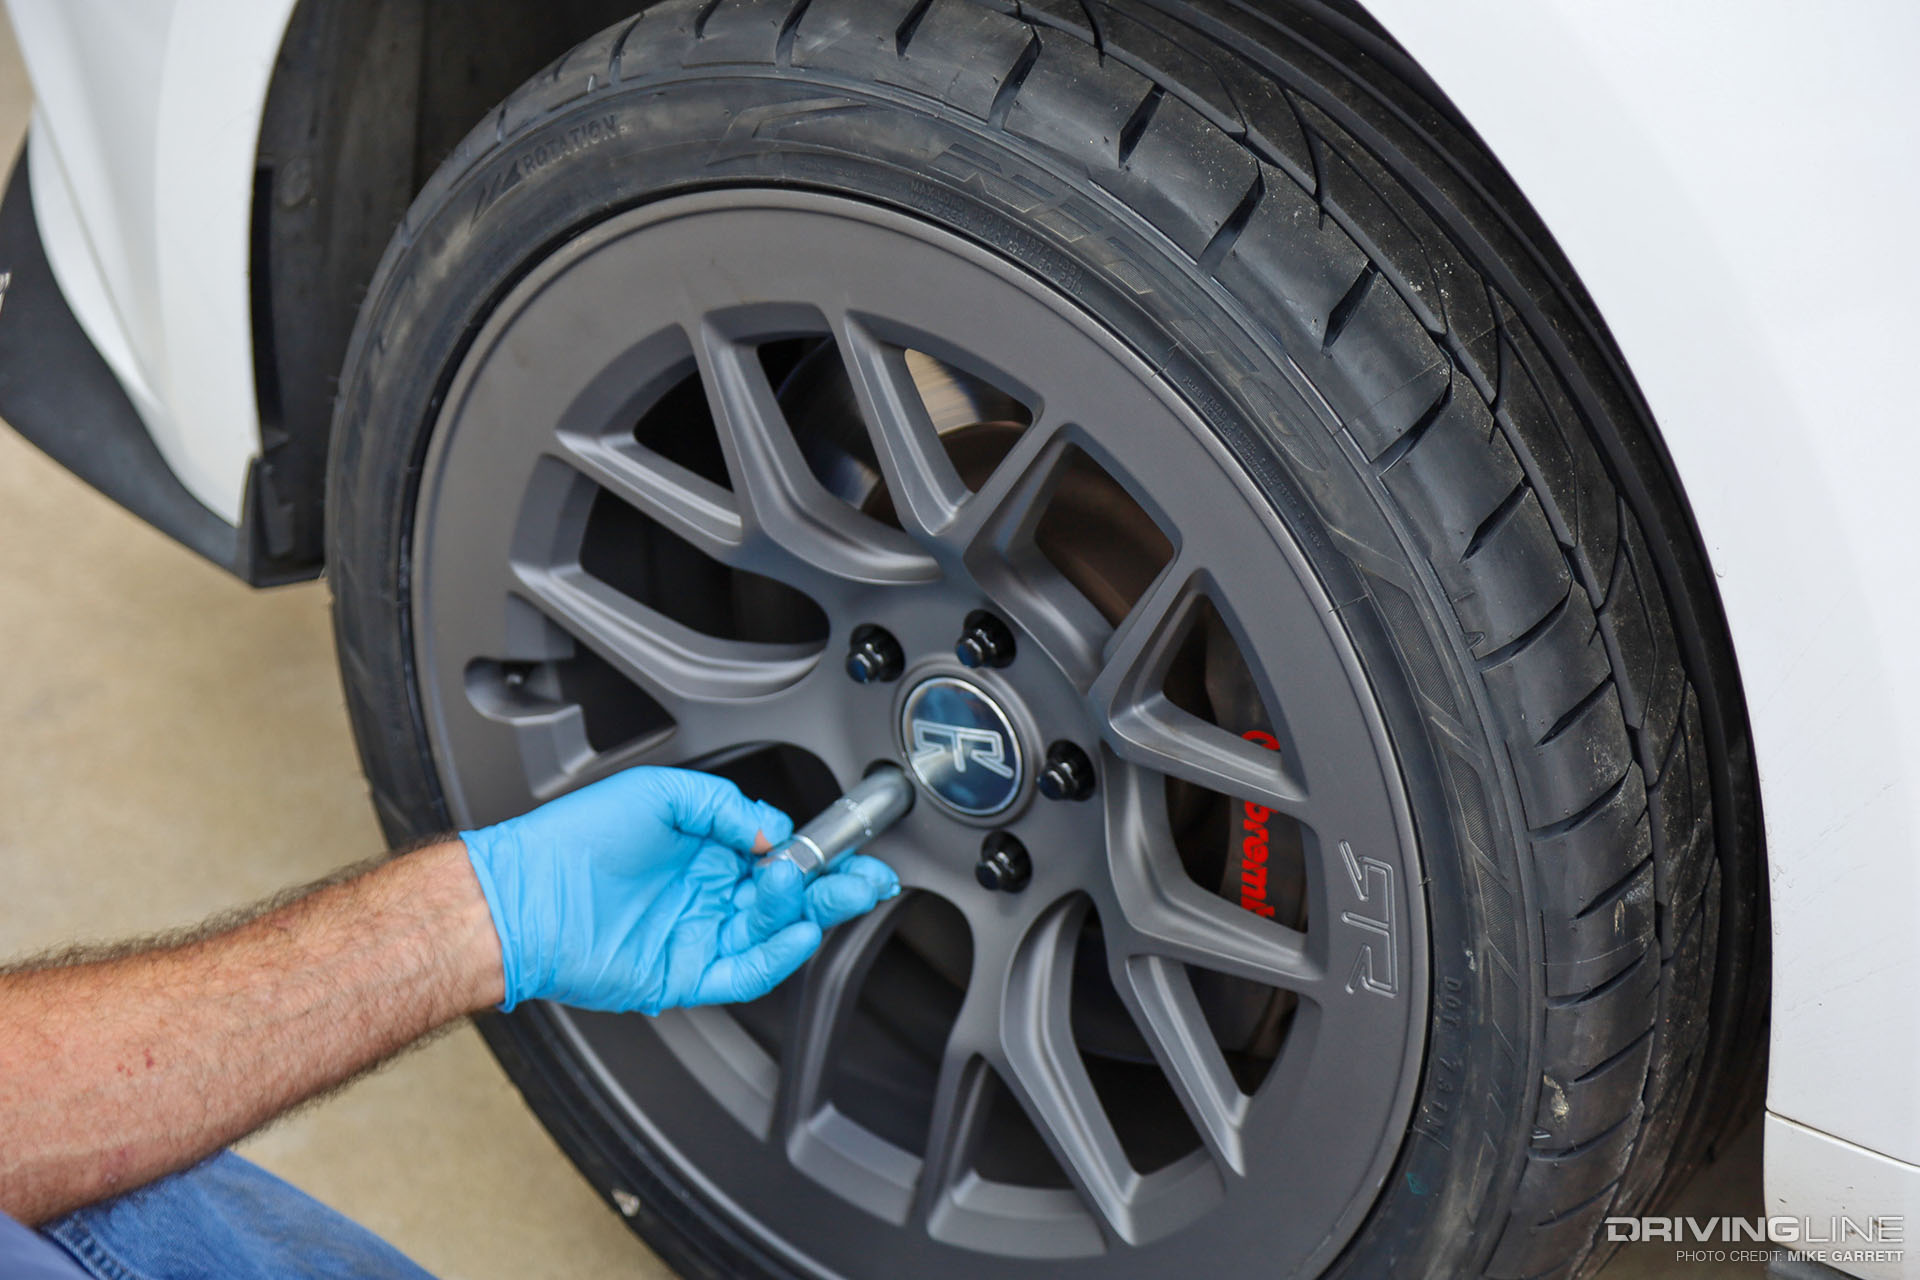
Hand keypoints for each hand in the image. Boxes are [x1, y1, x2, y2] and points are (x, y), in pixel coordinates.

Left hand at [460, 768, 899, 1013]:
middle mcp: (707, 892)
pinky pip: (743, 971)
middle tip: (871, 879)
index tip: (846, 843)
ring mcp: (697, 933)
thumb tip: (774, 831)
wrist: (523, 896)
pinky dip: (777, 956)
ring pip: (773, 932)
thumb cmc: (574, 839)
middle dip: (836, 888)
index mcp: (705, 848)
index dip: (816, 851)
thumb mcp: (659, 793)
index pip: (778, 853)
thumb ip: (725, 807)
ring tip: (835, 894)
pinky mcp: (683, 973)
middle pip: (789, 896)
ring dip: (812, 915)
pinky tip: (801, 932)